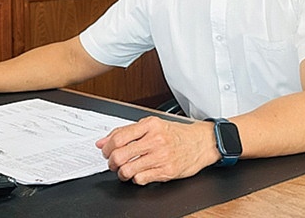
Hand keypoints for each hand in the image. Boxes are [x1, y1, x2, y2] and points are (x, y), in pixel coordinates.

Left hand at [95, 116, 220, 184]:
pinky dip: (135, 178)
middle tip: (113, 162)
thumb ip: (127, 132)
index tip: (106, 150)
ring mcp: (161, 157)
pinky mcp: (166, 171)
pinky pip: (140, 179)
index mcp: (150, 125)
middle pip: (120, 155)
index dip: (107, 147)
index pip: (118, 137)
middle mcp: (155, 140)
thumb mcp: (153, 126)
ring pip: (128, 170)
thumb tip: (103, 142)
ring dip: (122, 173)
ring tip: (125, 170)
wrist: (201, 143)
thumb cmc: (177, 134)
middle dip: (111, 162)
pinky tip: (139, 173)